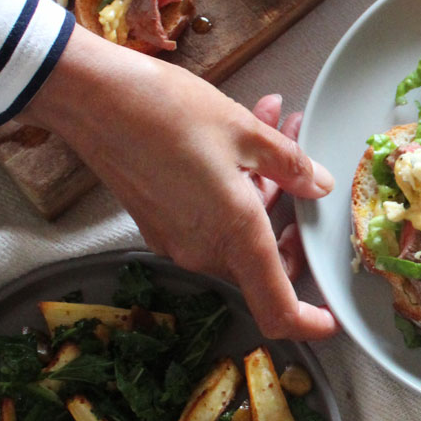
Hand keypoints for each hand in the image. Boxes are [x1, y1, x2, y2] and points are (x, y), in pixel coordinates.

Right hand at [22, 23, 339, 340]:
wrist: (90, 97)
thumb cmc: (166, 112)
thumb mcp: (245, 132)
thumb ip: (291, 165)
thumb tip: (319, 185)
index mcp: (234, 237)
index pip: (278, 311)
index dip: (309, 323)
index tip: (330, 317)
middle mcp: (204, 251)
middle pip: (264, 263)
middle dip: (291, 222)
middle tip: (306, 176)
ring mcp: (177, 239)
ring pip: (239, 233)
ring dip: (265, 191)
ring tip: (278, 129)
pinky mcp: (159, 220)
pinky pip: (211, 219)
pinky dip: (234, 189)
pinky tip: (244, 137)